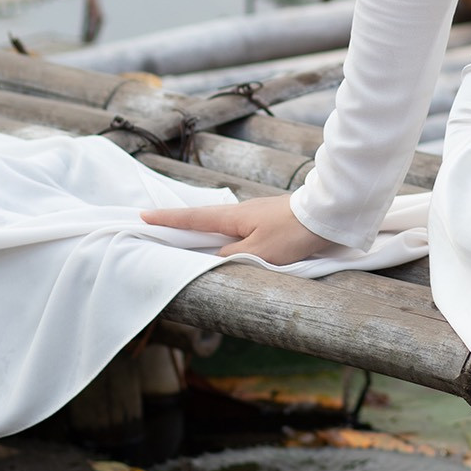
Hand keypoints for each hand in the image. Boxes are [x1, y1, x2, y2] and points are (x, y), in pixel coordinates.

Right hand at [141, 191, 326, 264]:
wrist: (326, 216)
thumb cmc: (291, 234)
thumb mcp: (258, 252)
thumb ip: (232, 257)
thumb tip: (214, 258)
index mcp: (233, 217)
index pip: (193, 218)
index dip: (168, 219)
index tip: (144, 216)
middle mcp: (241, 212)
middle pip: (203, 219)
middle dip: (180, 223)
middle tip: (157, 226)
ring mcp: (256, 215)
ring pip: (222, 225)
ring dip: (204, 232)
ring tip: (187, 240)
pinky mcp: (269, 222)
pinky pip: (239, 230)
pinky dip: (225, 236)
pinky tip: (228, 244)